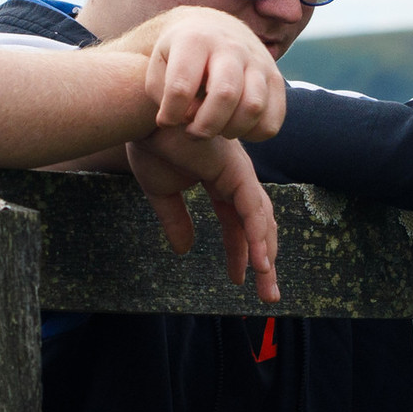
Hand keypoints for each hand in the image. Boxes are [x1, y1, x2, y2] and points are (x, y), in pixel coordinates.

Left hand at [121, 7, 286, 140]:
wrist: (210, 29)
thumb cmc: (177, 57)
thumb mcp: (158, 68)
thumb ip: (164, 97)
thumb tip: (189, 119)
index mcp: (195, 40)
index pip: (182, 85)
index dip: (171, 113)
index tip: (166, 120)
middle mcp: (231, 46)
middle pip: (225, 94)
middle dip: (205, 126)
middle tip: (193, 132)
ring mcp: (258, 60)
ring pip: (253, 107)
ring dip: (231, 130)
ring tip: (215, 128)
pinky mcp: (275, 77)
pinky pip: (273, 118)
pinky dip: (254, 133)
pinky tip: (235, 126)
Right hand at [123, 129, 282, 302]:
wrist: (144, 117)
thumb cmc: (149, 144)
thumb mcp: (161, 193)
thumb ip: (176, 221)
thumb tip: (184, 251)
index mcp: (220, 181)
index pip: (237, 223)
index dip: (240, 252)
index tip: (238, 279)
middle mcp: (235, 178)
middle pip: (257, 225)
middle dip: (263, 260)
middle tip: (268, 295)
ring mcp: (238, 174)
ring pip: (261, 222)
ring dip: (266, 256)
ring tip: (267, 288)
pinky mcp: (235, 172)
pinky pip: (252, 212)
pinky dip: (258, 238)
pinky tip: (261, 263)